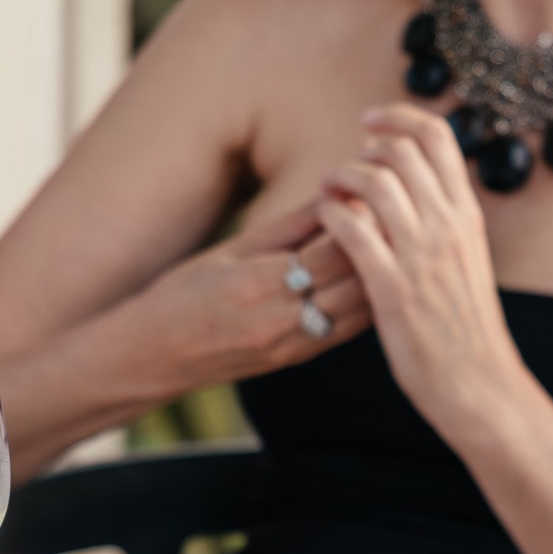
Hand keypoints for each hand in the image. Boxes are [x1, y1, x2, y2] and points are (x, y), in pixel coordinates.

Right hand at [127, 201, 368, 390]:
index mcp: (261, 284)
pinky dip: (367, 302)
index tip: (375, 193)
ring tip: (392, 243)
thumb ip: (290, 225)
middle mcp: (282, 320)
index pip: (334, 250)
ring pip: (361, 308)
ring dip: (380, 274)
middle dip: (380, 245)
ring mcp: (294, 346)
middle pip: (356, 280)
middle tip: (397, 214)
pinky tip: (375, 278)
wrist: (155, 356)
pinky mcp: (299, 360)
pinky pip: (348, 330)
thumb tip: (336, 193)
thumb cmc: (185, 292)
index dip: (361, 220)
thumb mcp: (233, 249)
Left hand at [316, 104, 529, 432]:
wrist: (479, 383)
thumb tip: (421, 188)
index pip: (437, 137)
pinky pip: (353, 230)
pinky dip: (332, 213)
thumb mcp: (468, 260)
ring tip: (328, 188)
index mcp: (467, 215)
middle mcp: (447, 226)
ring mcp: (420, 256)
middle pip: (402, 150)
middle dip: (363, 145)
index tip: (370, 120)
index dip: (398, 117)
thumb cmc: (465, 327)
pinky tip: (324, 218)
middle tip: (345, 163)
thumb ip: (447, 222)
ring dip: (341, 176)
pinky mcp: (392, 289)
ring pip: (375, 183)